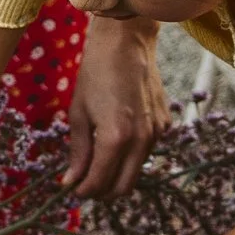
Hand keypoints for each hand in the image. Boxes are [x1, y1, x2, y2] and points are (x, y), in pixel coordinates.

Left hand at [67, 17, 165, 197]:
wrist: (126, 43)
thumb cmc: (96, 74)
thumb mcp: (79, 113)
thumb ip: (78, 152)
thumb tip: (70, 182)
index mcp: (116, 138)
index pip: (99, 183)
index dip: (83, 191)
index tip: (72, 188)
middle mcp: (141, 140)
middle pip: (123, 188)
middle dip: (102, 191)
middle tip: (85, 183)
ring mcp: (157, 133)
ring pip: (136, 172)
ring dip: (116, 175)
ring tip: (98, 162)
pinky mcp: (164, 124)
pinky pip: (146, 151)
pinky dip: (130, 155)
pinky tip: (117, 137)